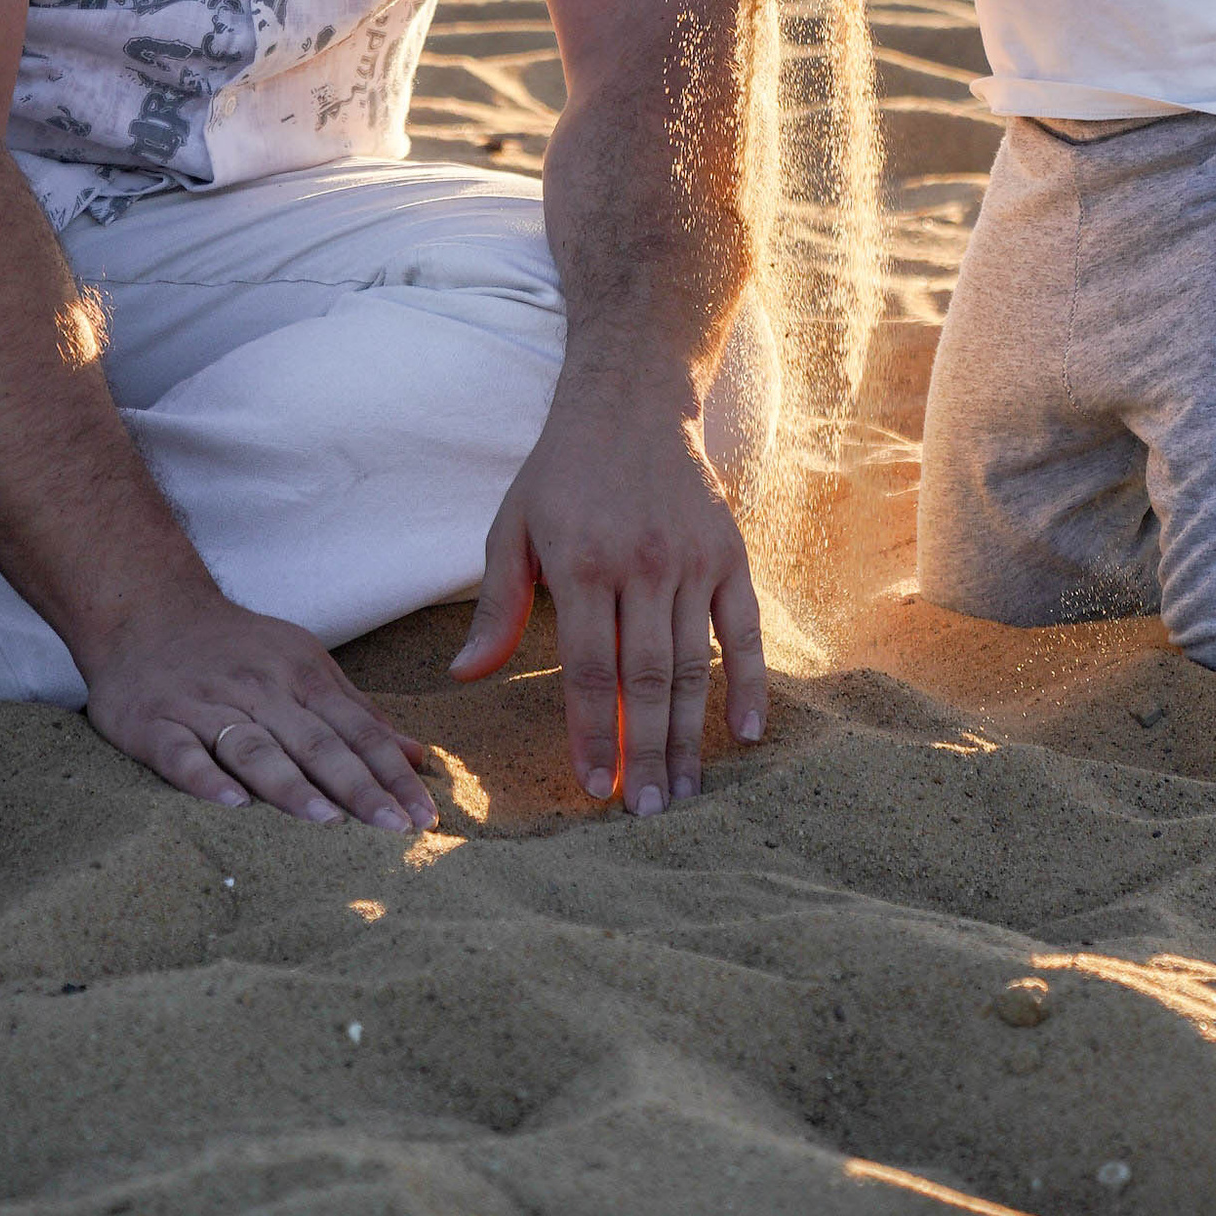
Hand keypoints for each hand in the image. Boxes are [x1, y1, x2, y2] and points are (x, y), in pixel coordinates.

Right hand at [82, 592, 437, 831]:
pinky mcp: (157, 723)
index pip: (358, 730)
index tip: (426, 814)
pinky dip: (206, 779)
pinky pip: (183, 754)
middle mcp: (260, 690)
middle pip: (317, 743)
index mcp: (301, 675)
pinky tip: (231, 805)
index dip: (393, 772)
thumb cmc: (238, 649)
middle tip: (397, 830)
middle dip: (360, 787)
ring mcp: (208, 706)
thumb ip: (358, 713)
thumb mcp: (304, 664)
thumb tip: (418, 758)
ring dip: (293, 785)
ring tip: (327, 822)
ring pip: (256, 750)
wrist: (147, 610)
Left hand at [448, 366, 766, 811]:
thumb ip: (497, 604)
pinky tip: (747, 733)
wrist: (631, 401)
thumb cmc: (561, 471)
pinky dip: (751, 682)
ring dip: (691, 734)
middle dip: (646, 753)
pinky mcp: (729, 552)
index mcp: (582, 563)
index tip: (594, 789)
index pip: (589, 671)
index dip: (593, 735)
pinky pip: (745, 628)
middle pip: (647, 679)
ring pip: (695, 664)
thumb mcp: (513, 525)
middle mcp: (643, 564)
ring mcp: (692, 559)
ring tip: (687, 792)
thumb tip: (464, 675)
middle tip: (647, 814)